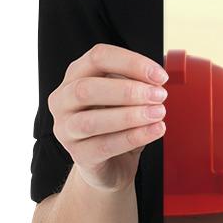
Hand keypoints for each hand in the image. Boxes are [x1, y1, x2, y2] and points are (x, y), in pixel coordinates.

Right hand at [48, 43, 168, 192]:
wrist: (110, 165)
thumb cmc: (117, 125)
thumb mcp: (127, 99)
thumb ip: (137, 85)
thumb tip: (156, 80)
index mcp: (75, 76)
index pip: (97, 57)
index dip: (131, 63)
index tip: (160, 75)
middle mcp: (63, 101)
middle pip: (87, 88)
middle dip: (128, 91)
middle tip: (159, 96)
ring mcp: (65, 130)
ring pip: (92, 121)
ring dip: (130, 116)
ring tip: (158, 113)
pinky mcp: (78, 155)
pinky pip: (104, 146)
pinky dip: (134, 137)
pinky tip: (155, 130)